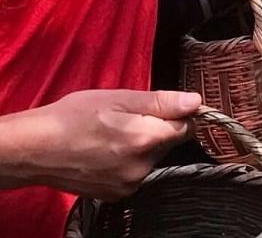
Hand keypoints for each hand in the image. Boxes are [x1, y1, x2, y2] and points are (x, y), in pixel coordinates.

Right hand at [0, 89, 200, 198]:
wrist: (34, 150)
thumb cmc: (73, 118)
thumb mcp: (119, 98)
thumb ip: (161, 102)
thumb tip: (195, 102)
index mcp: (144, 140)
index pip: (187, 127)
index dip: (182, 113)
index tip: (168, 105)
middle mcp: (140, 168)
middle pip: (170, 142)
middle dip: (159, 127)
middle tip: (129, 115)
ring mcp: (127, 185)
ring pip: (153, 157)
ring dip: (144, 143)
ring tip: (114, 132)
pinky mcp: (116, 194)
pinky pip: (137, 171)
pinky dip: (130, 159)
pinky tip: (108, 149)